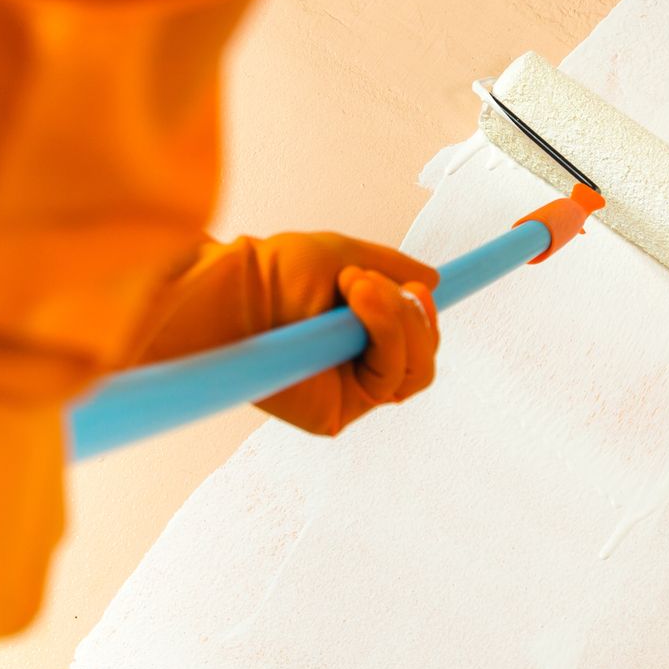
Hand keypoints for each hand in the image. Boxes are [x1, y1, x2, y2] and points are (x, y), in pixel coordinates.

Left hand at [135, 232, 440, 435]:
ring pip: (416, 370)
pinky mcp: (337, 413)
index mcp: (357, 334)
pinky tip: (354, 300)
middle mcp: (356, 368)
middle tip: (371, 279)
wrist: (235, 289)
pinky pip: (390, 381)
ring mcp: (349, 392)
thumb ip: (390, 268)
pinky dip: (385, 333)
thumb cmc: (274, 271)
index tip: (425, 286)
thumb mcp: (344, 254)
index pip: (414, 336)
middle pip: (423, 356)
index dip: (424, 315)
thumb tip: (432, 281)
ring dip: (397, 318)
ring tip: (355, 284)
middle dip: (410, 312)